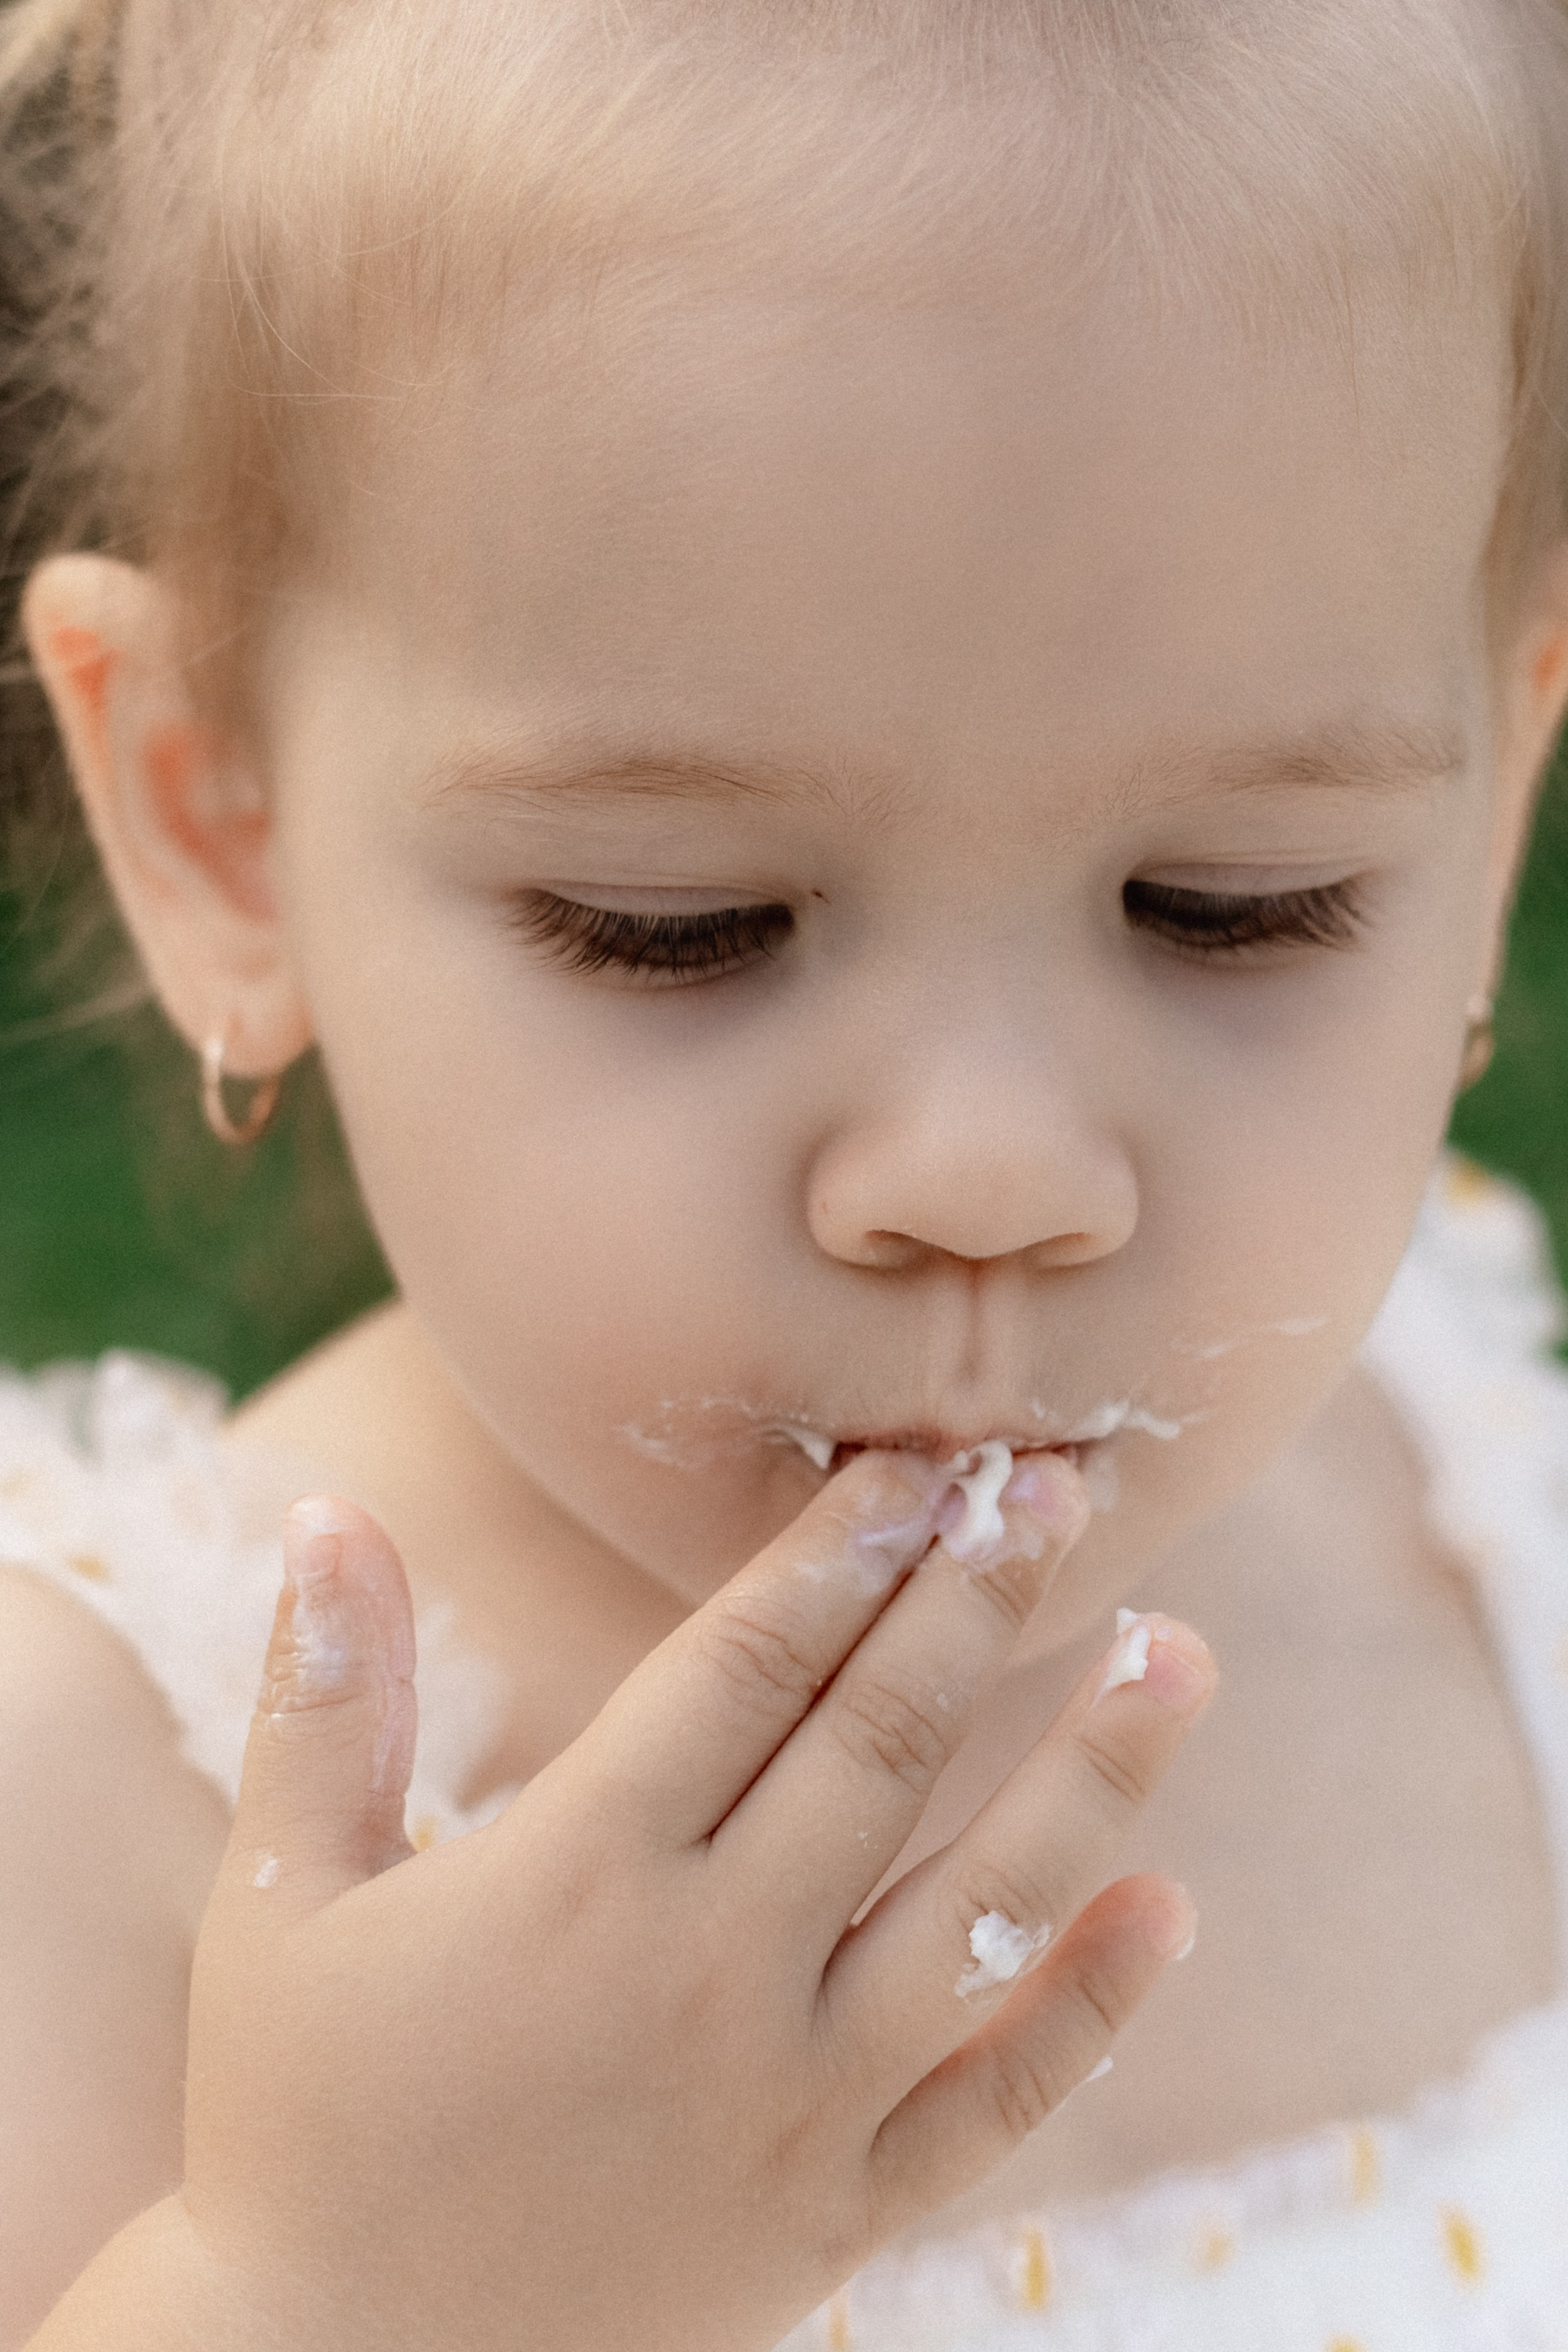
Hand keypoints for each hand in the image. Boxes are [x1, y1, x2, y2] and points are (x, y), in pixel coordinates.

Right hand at [170, 1452, 1209, 2351]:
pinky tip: (1169, 1906)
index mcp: (579, 1873)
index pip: (748, 1667)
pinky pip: (994, 2103)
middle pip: (880, 1747)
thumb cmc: (298, 2121)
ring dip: (1091, 1772)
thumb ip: (323, 1694)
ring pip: (980, 1907)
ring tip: (1179, 1654)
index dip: (841, 1551)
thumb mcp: (280, 1898)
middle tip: (1058, 1486)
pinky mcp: (837, 2212)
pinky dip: (1092, 2007)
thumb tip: (319, 1508)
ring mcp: (793, 2099)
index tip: (919, 1463)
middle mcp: (710, 1970)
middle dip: (974, 1602)